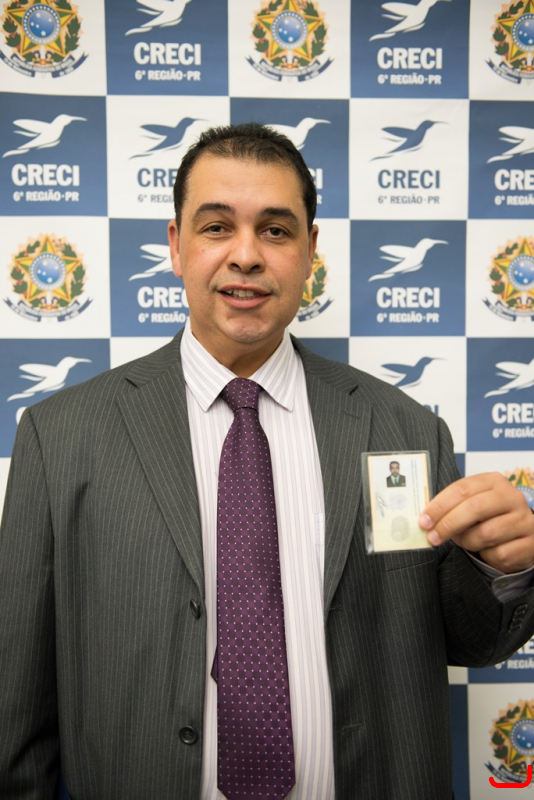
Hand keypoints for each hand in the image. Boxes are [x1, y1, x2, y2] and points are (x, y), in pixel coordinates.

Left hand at [418, 472, 533, 573]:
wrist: (521, 535)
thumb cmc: (490, 517)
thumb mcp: (473, 503)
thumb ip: (453, 506)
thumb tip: (426, 519)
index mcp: (494, 481)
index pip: (462, 489)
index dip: (440, 505)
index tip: (424, 520)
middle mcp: (512, 497)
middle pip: (474, 508)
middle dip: (448, 524)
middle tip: (432, 537)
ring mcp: (524, 520)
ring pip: (485, 534)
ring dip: (467, 542)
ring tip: (464, 541)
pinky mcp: (530, 543)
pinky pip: (499, 553)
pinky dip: (486, 556)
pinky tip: (486, 551)